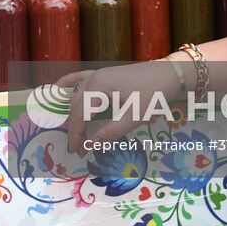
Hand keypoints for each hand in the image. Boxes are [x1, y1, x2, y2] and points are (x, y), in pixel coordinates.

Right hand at [62, 59, 181, 153]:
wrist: (169, 74)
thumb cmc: (153, 94)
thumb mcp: (133, 117)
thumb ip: (110, 132)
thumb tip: (90, 146)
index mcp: (98, 87)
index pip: (80, 114)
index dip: (76, 134)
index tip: (75, 151)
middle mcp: (94, 78)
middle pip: (76, 105)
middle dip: (74, 127)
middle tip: (75, 147)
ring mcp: (98, 74)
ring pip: (76, 94)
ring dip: (71, 111)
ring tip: (68, 128)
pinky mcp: (105, 74)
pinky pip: (80, 78)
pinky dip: (68, 84)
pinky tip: (57, 88)